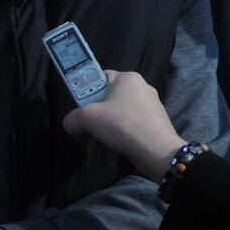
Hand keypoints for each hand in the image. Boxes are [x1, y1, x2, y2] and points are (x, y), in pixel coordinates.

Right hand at [63, 70, 184, 182]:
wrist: (158, 152)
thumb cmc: (122, 126)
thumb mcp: (86, 119)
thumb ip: (71, 119)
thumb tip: (73, 127)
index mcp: (127, 77)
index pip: (97, 78)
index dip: (85, 94)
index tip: (82, 111)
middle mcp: (140, 87)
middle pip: (105, 99)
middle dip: (93, 118)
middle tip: (88, 131)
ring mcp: (150, 105)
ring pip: (116, 114)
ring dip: (103, 129)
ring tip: (100, 143)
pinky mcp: (154, 122)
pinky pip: (128, 124)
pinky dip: (118, 134)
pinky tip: (114, 146)